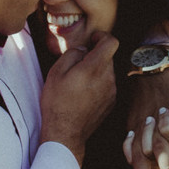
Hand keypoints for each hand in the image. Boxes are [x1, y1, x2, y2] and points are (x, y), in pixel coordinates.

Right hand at [40, 32, 118, 164]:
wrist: (65, 133)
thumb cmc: (57, 102)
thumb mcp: (56, 72)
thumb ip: (72, 53)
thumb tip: (83, 49)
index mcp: (95, 68)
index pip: (111, 42)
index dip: (101, 36)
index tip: (92, 39)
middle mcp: (108, 78)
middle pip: (108, 56)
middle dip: (94, 55)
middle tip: (76, 64)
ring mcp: (112, 91)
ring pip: (107, 71)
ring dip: (95, 70)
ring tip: (77, 82)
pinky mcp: (111, 101)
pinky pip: (107, 84)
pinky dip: (97, 83)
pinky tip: (82, 93)